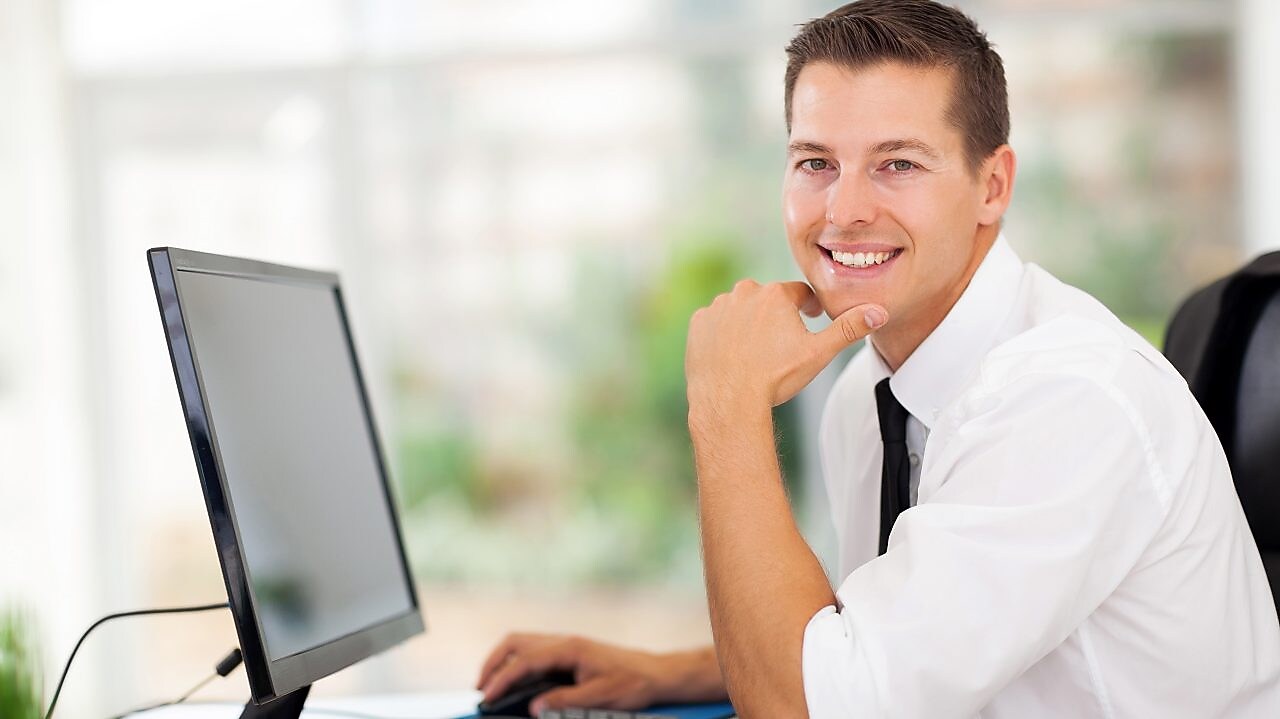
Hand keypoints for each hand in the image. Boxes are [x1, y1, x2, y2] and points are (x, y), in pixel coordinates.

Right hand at [476, 634, 719, 714]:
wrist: (656, 673)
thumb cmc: (632, 684)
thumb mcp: (600, 698)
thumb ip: (565, 702)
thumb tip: (534, 707)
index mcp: (569, 648)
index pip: (525, 661)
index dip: (502, 679)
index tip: (487, 697)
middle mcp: (565, 640)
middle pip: (516, 642)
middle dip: (493, 663)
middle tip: (481, 689)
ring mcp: (567, 643)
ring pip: (524, 643)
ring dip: (504, 661)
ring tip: (492, 685)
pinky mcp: (570, 651)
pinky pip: (535, 650)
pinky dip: (518, 662)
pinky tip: (517, 680)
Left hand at [685, 280, 885, 412]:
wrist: (729, 400)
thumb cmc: (775, 377)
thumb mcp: (818, 353)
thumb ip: (849, 329)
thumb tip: (879, 312)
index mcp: (776, 295)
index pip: (798, 294)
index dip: (807, 307)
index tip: (810, 318)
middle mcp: (744, 293)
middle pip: (767, 299)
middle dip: (775, 315)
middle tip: (781, 340)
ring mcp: (718, 307)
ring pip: (739, 309)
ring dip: (748, 322)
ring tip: (755, 349)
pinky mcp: (698, 324)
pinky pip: (715, 322)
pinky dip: (723, 333)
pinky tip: (731, 353)